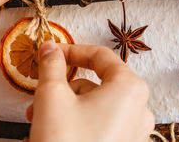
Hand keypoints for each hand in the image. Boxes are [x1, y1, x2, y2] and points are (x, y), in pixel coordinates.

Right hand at [26, 41, 153, 141]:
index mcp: (129, 89)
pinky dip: (77, 120)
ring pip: (94, 104)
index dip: (72, 51)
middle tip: (41, 91)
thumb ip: (52, 65)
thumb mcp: (52, 95)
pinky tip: (55, 130)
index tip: (51, 53)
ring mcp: (134, 132)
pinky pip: (99, 123)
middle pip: (95, 82)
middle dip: (64, 86)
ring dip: (65, 105)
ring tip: (39, 117)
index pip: (100, 56)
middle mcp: (138, 109)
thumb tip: (50, 47)